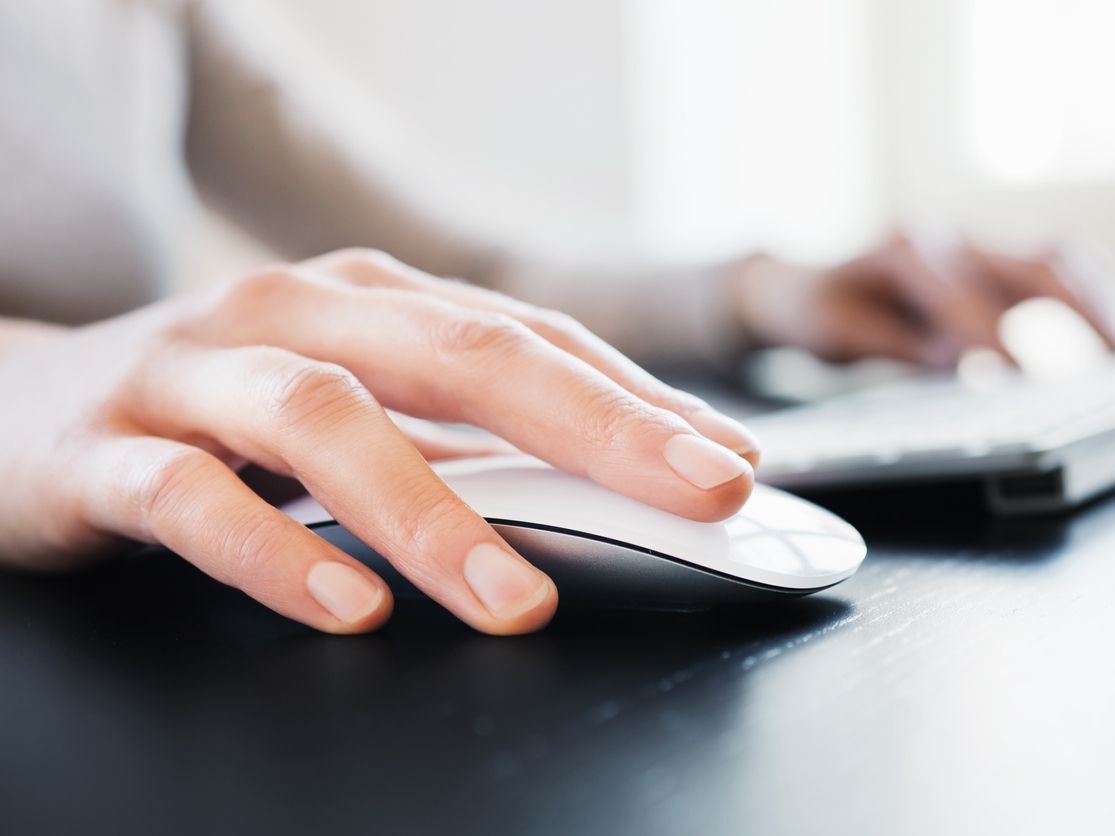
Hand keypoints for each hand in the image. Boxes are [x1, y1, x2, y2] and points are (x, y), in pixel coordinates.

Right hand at [0, 249, 758, 634]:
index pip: (529, 340)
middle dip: (593, 427)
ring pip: (329, 420)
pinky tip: (347, 604)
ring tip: (515, 596)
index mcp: (369, 299)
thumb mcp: (353, 404)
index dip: (636, 400)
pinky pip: (192, 498)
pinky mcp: (105, 450)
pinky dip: (273, 551)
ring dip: (434, 510)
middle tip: (697, 494)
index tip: (729, 465)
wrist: (19, 401)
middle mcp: (294, 313)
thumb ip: (458, 442)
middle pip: (460, 355)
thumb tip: (597, 499)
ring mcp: (198, 375)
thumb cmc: (218, 406)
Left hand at [730, 232, 1114, 365]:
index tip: (1019, 371)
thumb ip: (897, 344)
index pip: (961, 291)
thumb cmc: (821, 311)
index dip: (992, 330)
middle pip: (1032, 262)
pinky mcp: (994, 257)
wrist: (803, 286)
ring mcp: (976, 240)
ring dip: (1096, 304)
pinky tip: (1104, 336)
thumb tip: (965, 359)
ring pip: (1056, 260)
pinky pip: (1055, 268)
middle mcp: (948, 234)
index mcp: (902, 251)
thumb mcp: (837, 335)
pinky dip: (1087, 298)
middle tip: (1100, 366)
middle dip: (1076, 311)